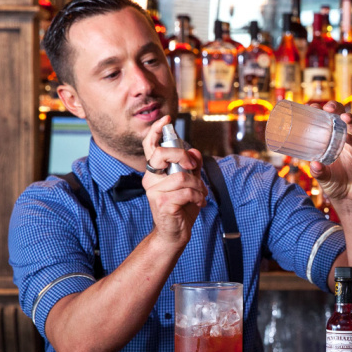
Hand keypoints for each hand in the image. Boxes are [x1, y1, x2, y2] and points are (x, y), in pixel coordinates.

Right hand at [141, 116, 207, 249]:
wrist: (174, 233)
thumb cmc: (181, 207)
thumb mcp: (190, 183)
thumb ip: (192, 166)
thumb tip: (194, 151)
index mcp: (155, 171)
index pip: (150, 146)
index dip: (156, 130)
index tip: (166, 119)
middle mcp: (150, 179)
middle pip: (162, 153)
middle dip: (182, 155)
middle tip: (193, 166)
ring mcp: (154, 191)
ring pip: (181, 175)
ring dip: (198, 185)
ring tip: (200, 194)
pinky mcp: (162, 203)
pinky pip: (186, 191)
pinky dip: (198, 196)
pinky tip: (198, 203)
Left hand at [308, 101, 351, 209]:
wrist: (349, 198)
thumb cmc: (334, 182)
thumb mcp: (322, 176)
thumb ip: (318, 171)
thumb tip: (313, 165)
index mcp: (333, 139)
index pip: (328, 119)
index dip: (321, 111)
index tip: (311, 106)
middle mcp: (345, 138)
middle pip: (343, 116)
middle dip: (337, 108)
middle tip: (327, 107)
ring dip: (350, 120)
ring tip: (343, 118)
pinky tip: (348, 139)